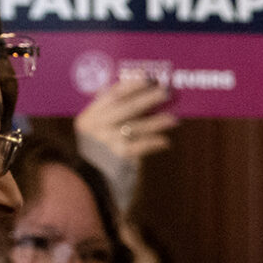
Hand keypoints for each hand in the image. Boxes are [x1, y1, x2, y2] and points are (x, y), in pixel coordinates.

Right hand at [73, 76, 177, 208]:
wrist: (90, 184)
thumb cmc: (97, 155)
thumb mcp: (94, 131)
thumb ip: (107, 113)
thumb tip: (132, 90)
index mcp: (89, 117)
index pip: (112, 94)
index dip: (132, 84)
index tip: (148, 77)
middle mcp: (96, 127)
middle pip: (127, 107)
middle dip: (148, 98)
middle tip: (166, 91)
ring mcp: (107, 142)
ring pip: (137, 126)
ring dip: (158, 121)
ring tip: (174, 119)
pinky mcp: (119, 157)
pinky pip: (142, 146)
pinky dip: (155, 143)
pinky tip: (165, 142)